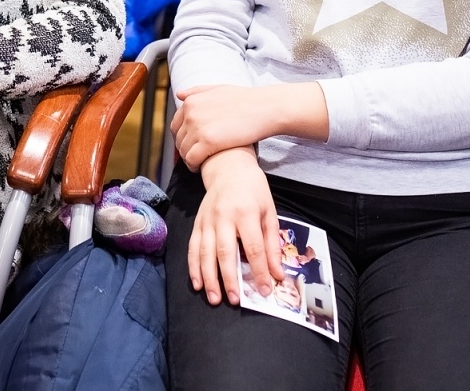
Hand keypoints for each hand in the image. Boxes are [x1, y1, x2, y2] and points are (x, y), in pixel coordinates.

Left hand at [173, 84, 264, 169]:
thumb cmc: (245, 100)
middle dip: (185, 148)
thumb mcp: (218, 89)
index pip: (175, 125)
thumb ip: (197, 92)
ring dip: (189, 158)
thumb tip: (180, 95)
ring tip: (200, 162)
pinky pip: (192, 159)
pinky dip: (194, 165)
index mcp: (191, 102)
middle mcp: (190, 114)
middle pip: (178, 139)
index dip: (182, 137)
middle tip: (196, 155)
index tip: (191, 143)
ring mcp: (198, 128)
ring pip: (183, 151)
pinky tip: (201, 167)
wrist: (264, 108)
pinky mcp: (208, 142)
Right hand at [188, 147, 284, 304]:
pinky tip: (197, 284)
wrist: (228, 168)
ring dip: (209, 278)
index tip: (266, 290)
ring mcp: (207, 220)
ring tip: (215, 298)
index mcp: (246, 212)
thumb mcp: (269, 212)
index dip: (259, 271)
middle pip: (225, 252)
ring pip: (205, 252)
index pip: (253, 247)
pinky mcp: (197, 223)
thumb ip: (272, 244)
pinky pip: (193, 247)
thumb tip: (277, 274)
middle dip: (230, 279)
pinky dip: (193, 267)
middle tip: (235, 300)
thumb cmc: (253, 191)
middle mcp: (224, 216)